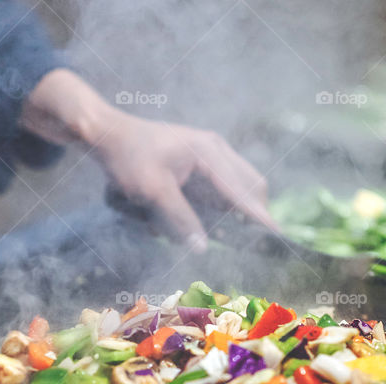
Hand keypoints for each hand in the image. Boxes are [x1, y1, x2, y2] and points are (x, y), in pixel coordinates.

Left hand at [21, 70, 278, 251]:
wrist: (109, 135)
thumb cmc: (128, 160)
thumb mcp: (152, 191)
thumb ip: (180, 219)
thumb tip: (203, 248)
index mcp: (208, 152)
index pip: (241, 189)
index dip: (258, 215)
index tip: (276, 236)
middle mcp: (216, 150)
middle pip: (251, 184)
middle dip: (253, 213)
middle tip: (253, 243)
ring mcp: (211, 154)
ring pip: (239, 186)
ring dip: (236, 211)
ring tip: (234, 235)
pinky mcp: (202, 162)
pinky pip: (223, 186)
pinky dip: (222, 205)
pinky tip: (211, 222)